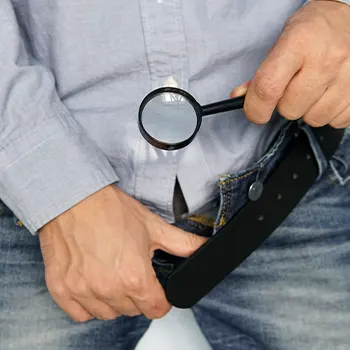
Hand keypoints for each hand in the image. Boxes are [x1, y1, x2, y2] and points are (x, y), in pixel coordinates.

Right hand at [39, 185, 205, 321]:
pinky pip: (80, 314)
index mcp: (134, 277)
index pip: (157, 309)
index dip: (161, 299)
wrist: (74, 198)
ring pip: (108, 313)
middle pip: (133, 310)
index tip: (156, 290)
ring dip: (114, 300)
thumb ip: (182, 243)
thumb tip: (203, 247)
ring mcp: (83, 291)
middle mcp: (108, 289)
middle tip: (132, 272)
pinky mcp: (62, 289)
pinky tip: (93, 282)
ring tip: (112, 273)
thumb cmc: (110, 209)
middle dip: (138, 295)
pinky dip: (89, 303)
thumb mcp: (152, 225)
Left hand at [231, 0, 349, 127]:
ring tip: (314, 88)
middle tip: (294, 87)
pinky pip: (336, 122)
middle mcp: (326, 61)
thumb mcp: (283, 42)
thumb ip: (262, 73)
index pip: (268, 88)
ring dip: (308, 109)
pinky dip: (329, 112)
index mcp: (299, 44)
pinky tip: (329, 93)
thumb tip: (240, 97)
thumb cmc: (314, 31)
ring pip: (313, 119)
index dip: (255, 108)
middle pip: (289, 109)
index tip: (255, 111)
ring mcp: (348, 78)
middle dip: (285, 104)